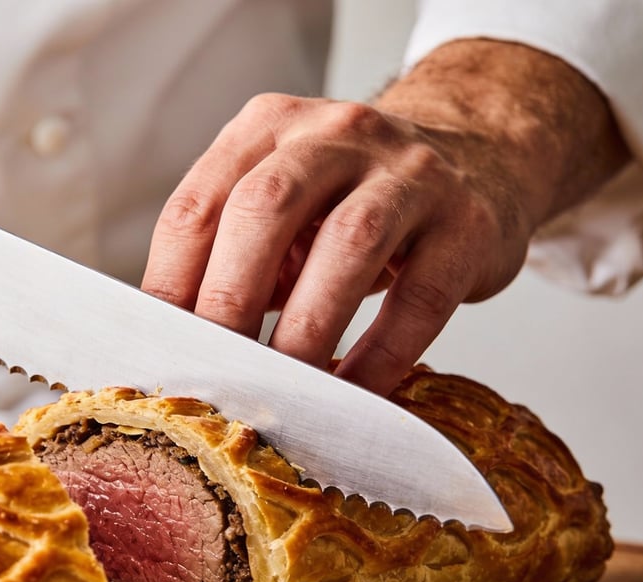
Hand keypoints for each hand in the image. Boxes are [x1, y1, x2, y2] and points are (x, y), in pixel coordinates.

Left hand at [142, 40, 627, 395]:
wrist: (479, 156)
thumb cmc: (353, 201)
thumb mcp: (284, 206)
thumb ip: (230, 254)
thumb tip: (173, 345)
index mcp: (268, 128)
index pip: (199, 203)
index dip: (171, 282)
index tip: (163, 348)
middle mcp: (336, 133)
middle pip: (265, 208)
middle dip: (230, 297)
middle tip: (217, 369)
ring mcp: (410, 171)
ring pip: (349, 242)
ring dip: (306, 326)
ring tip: (283, 387)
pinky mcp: (468, 221)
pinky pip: (421, 294)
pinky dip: (383, 352)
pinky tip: (355, 392)